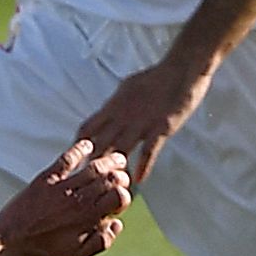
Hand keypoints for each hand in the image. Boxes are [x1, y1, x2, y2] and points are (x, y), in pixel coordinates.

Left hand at [0, 139, 132, 255]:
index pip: (119, 197)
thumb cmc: (42, 252)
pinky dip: (79, 149)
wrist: (8, 242)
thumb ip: (101, 242)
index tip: (122, 197)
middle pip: (110, 179)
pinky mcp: (45, 179)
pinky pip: (67, 159)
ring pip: (93, 167)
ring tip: (116, 158)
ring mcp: (62, 187)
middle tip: (121, 176)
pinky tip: (87, 145)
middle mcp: (78, 199)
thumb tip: (117, 223)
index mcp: (87, 218)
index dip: (125, 195)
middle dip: (121, 176)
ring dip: (108, 161)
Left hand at [76, 54, 212, 178]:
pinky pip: (149, 151)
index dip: (78, 146)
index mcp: (112, 107)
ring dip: (115, 169)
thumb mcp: (126, 89)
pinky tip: (138, 180)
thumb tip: (105, 114)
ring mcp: (140, 124)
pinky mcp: (160, 128)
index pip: (87, 129)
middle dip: (91, 163)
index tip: (74, 160)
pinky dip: (142, 167)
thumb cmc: (154, 78)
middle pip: (99, 144)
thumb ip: (115, 105)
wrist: (180, 70)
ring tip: (110, 185)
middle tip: (86, 182)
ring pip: (120, 151)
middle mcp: (122, 117)